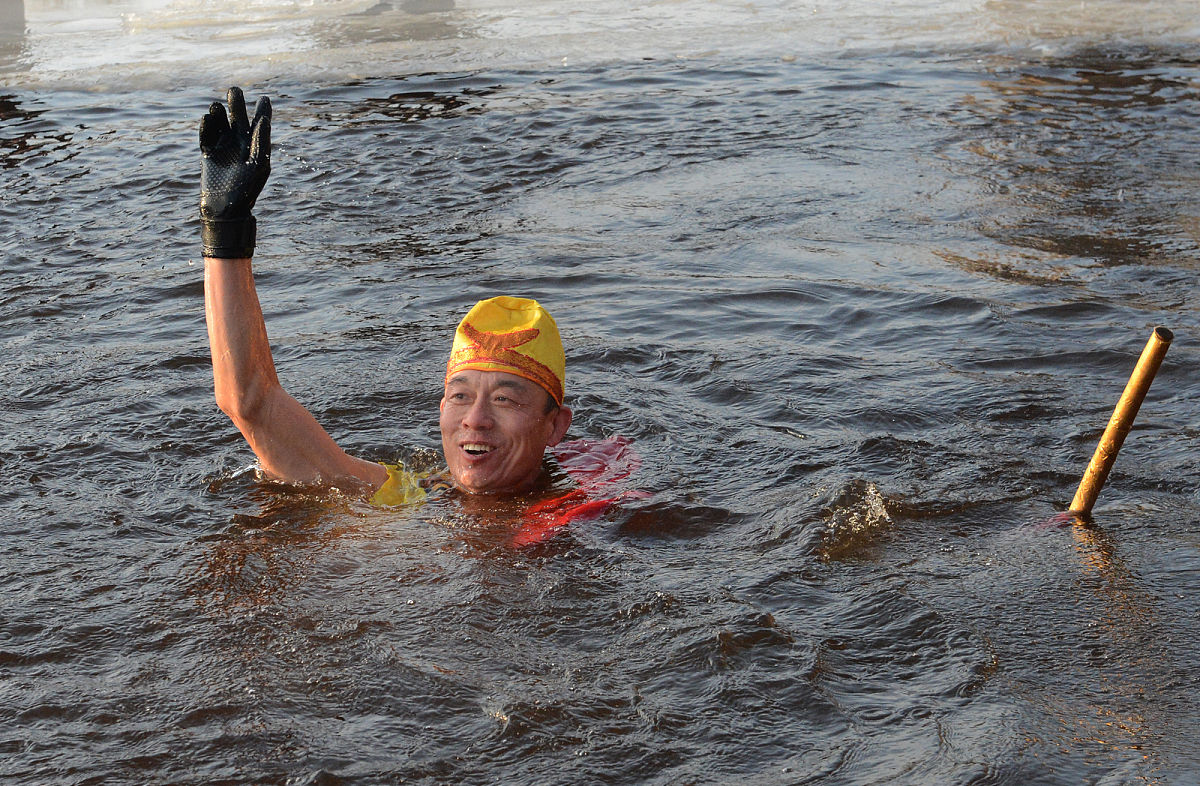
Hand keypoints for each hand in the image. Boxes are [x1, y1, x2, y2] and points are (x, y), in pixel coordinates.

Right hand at [199, 86, 270, 257]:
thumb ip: (261, 141)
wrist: (226, 206)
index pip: (260, 123)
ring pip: (219, 122)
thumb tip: (264, 120)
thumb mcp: (259, 164)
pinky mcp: (208, 152)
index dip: (263, 110)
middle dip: (236, 103)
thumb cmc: (247, 188)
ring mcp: (223, 146)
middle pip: (237, 116)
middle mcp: (239, 142)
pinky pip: (206, 134)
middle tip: (234, 90)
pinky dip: (206, 126)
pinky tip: (207, 119)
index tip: (265, 98)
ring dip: (218, 113)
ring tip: (216, 108)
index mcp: (255, 145)